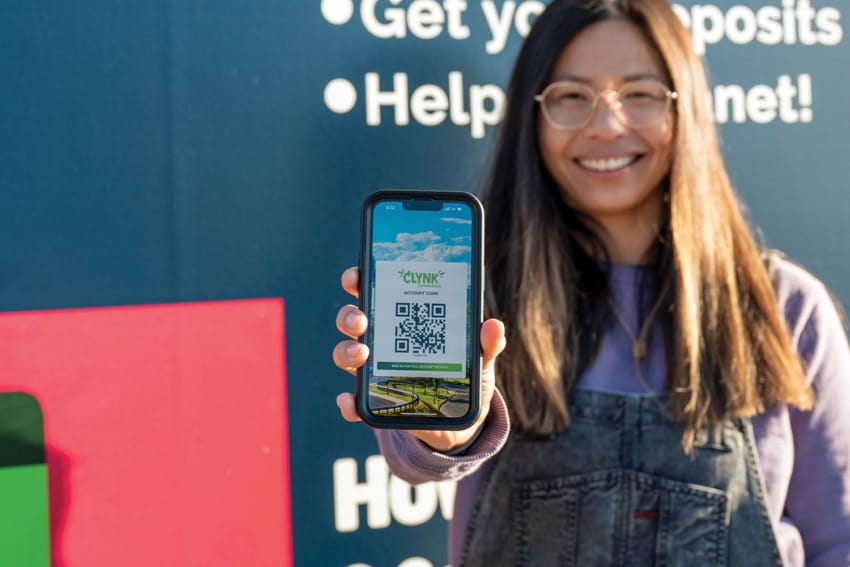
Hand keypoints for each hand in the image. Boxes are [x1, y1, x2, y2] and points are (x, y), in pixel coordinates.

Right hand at [333, 266, 505, 451]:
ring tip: (362, 353)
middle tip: (362, 320)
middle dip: (349, 315)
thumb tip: (494, 326)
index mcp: (402, 319)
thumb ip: (486, 344)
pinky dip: (348, 402)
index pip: (374, 291)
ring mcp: (373, 371)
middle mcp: (381, 340)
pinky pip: (353, 402)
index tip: (356, 276)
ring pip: (346, 354)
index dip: (359, 280)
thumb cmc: (465, 377)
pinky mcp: (374, 402)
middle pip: (352, 319)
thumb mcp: (479, 358)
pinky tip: (351, 401)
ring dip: (346, 351)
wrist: (461, 422)